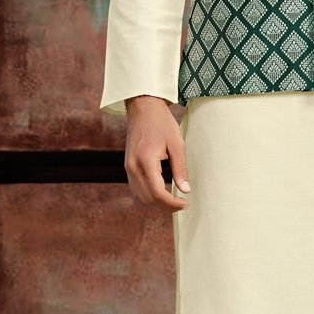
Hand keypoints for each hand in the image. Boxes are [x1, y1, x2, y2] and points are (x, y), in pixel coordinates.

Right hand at [124, 96, 190, 210]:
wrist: (143, 108)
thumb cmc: (161, 123)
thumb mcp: (176, 144)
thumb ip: (180, 169)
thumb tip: (185, 190)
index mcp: (146, 161)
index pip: (157, 192)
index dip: (171, 203)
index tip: (185, 203)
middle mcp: (133, 167)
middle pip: (148, 198)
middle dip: (166, 206)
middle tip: (182, 204)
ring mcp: (128, 167)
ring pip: (140, 195)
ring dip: (156, 202)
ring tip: (173, 200)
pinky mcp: (128, 165)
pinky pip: (136, 187)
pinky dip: (148, 194)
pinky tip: (162, 191)